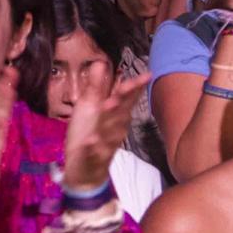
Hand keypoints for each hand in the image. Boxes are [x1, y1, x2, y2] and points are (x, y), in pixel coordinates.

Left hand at [61, 73, 148, 188]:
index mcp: (114, 115)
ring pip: (110, 131)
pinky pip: (93, 152)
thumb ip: (96, 86)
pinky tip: (90, 141)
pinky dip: (93, 147)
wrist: (85, 170)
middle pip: (121, 112)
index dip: (135, 87)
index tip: (147, 75)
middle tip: (126, 85)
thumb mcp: (89, 107)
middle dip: (123, 99)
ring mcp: (104, 144)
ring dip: (110, 119)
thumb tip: (100, 62)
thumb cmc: (90, 133)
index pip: (127, 98)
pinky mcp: (92, 157)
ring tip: (108, 105)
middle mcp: (114, 128)